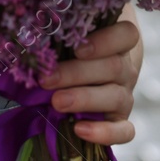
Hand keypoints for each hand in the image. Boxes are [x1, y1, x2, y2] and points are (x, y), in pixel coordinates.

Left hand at [38, 1, 141, 145]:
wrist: (91, 76)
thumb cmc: (74, 49)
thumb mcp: (73, 35)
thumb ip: (63, 29)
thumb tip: (33, 28)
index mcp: (119, 42)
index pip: (126, 35)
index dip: (105, 41)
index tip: (77, 48)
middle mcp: (125, 68)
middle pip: (113, 67)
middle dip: (76, 74)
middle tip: (47, 79)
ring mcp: (124, 95)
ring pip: (115, 97)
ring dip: (84, 99)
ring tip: (57, 103)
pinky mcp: (120, 121)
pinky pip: (124, 131)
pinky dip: (105, 132)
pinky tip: (79, 129)